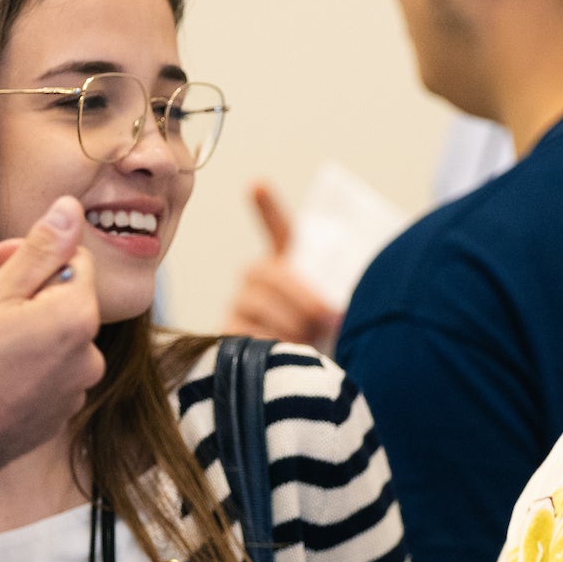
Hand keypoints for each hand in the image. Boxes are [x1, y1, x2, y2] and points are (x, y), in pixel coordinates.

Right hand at [0, 197, 103, 485]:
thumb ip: (38, 251)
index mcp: (77, 319)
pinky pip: (32, 374)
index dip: (32, 254)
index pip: (73, 262)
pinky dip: (3, 361)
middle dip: (6, 293)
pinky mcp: (49, 418)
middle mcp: (87, 358)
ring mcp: (69, 393)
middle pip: (54, 303)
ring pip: (37, 339)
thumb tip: (70, 210)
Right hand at [219, 183, 341, 351]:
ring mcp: (239, 302)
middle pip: (269, 274)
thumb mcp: (335, 312)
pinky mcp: (226, 332)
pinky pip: (244, 332)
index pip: (276, 228)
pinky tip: (282, 352)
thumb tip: (336, 314)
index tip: (258, 186)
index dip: (268, 208)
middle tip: (326, 319)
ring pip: (257, 305)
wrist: (302, 375)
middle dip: (301, 296)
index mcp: (287, 263)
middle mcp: (256, 276)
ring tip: (307, 341)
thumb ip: (335, 301)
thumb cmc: (324, 337)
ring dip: (289, 324)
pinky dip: (268, 343)